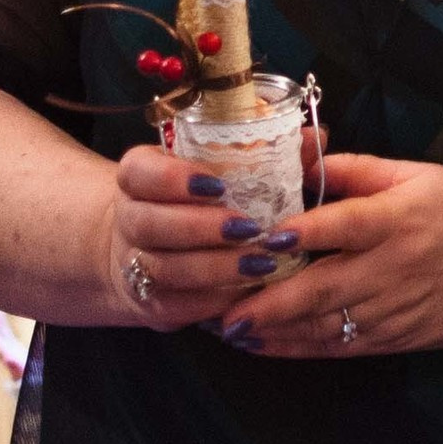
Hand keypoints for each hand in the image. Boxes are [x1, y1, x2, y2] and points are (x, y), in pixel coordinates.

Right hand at [96, 144, 296, 333]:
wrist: (153, 249)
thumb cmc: (203, 201)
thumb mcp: (224, 171)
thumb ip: (268, 153)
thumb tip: (313, 138)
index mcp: (140, 178)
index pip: (138, 172)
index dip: (172, 178)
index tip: (217, 183)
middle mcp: (129, 219)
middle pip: (149, 223)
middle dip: (200, 227)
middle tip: (248, 228)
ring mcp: (134, 264)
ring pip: (164, 269)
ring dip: (214, 268)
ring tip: (261, 263)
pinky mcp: (150, 302)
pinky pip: (175, 305)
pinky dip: (213, 300)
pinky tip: (247, 293)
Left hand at [219, 153, 442, 357]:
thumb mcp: (420, 175)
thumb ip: (359, 170)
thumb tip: (304, 159)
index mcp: (401, 218)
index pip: (347, 225)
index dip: (304, 232)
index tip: (263, 238)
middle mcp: (395, 267)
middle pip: (326, 287)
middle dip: (271, 301)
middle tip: (224, 308)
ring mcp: (394, 309)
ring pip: (325, 325)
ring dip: (274, 330)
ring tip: (228, 329)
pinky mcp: (395, 338)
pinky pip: (339, 347)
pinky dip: (298, 349)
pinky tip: (263, 345)